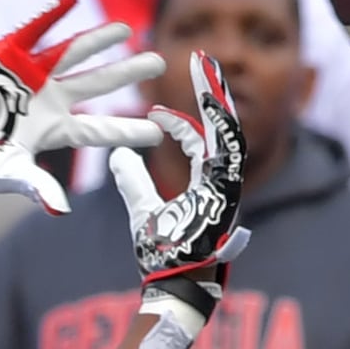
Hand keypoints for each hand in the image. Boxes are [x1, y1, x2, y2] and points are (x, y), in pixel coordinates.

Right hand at [0, 4, 163, 211]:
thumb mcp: (5, 173)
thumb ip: (35, 185)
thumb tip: (61, 209)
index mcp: (52, 129)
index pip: (97, 131)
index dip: (126, 130)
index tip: (157, 132)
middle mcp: (49, 99)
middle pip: (97, 84)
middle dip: (127, 73)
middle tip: (159, 63)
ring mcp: (31, 75)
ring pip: (73, 53)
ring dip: (99, 40)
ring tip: (125, 29)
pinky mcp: (8, 54)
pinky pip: (34, 31)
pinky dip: (52, 16)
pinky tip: (71, 0)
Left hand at [108, 63, 251, 320]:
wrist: (174, 289)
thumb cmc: (162, 257)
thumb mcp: (142, 211)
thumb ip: (132, 183)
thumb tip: (120, 155)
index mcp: (206, 183)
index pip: (200, 141)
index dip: (181, 122)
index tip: (157, 108)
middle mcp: (221, 181)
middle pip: (222, 126)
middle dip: (214, 92)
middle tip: (204, 59)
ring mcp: (227, 187)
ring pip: (230, 132)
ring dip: (220, 99)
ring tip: (209, 69)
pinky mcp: (228, 194)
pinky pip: (228, 153)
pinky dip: (220, 126)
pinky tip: (212, 102)